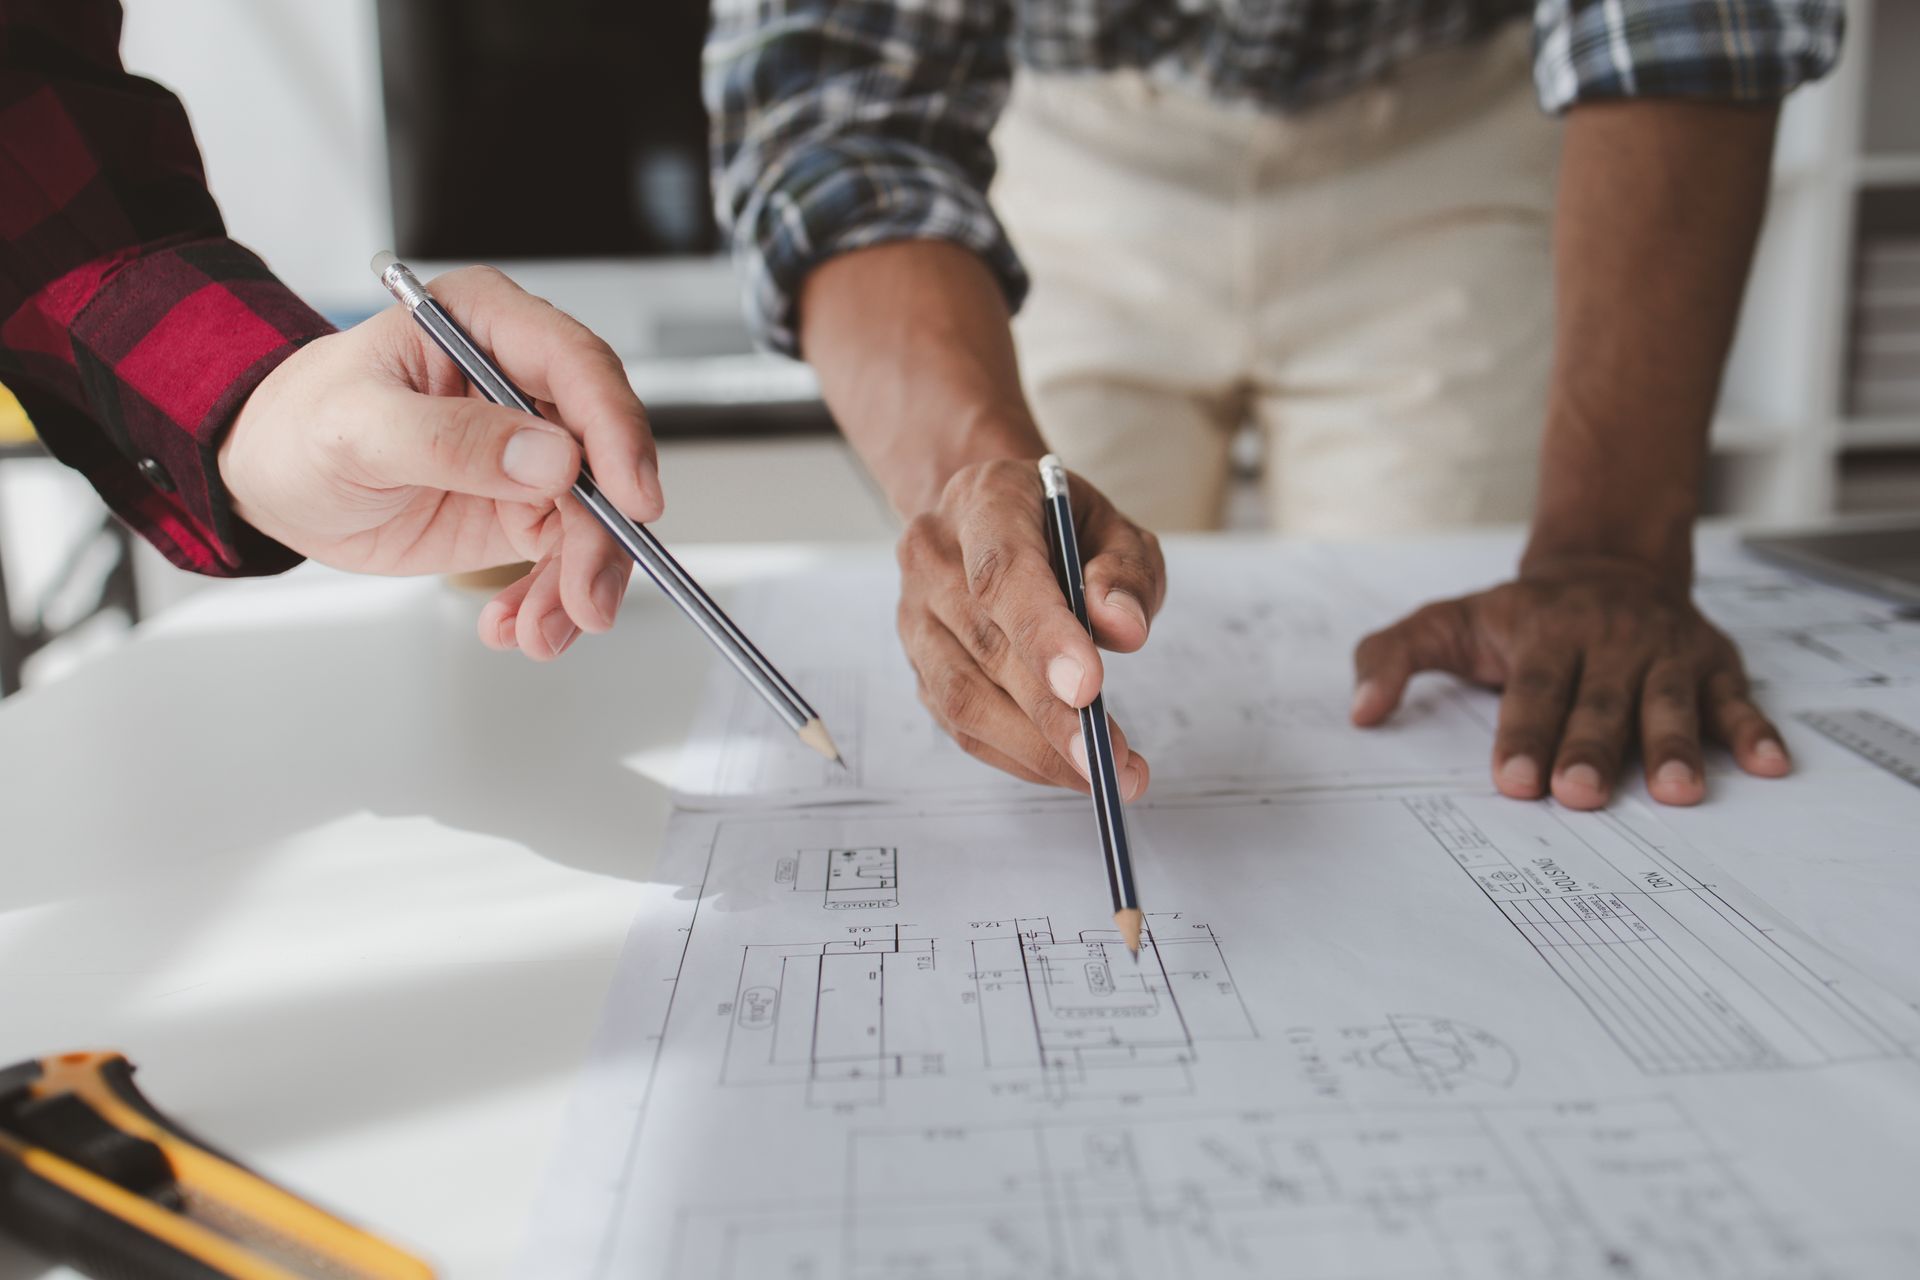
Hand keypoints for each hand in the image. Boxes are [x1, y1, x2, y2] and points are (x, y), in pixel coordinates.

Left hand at [220, 267, 661, 659]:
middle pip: (604, 454)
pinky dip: (550, 601)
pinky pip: (566, 558)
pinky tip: (516, 624)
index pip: (580, 368)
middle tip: (585, 597)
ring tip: (540, 630)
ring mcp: (533, 450)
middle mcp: (526, 384)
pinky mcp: (527, 506)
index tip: (632, 500)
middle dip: (602, 537)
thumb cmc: (298, 426)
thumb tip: (549, 458)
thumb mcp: (357, 429)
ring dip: (578, 583)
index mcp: (488, 325)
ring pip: (596, 518)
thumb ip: (451, 440)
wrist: (273, 479)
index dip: (617, 432)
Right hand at [896, 459, 1165, 793]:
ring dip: (1035, 748)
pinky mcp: (918, 664)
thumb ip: (1125, 572)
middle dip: (1051, 715)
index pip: (1003, 574)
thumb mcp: (1114, 528)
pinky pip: (959, 724)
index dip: (1043, 636)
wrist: (992, 517)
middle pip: (985, 647)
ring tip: (1103, 773)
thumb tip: (1123, 630)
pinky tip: (1066, 767)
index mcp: (983, 503)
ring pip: (963, 697)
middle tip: (1111, 759)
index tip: (1090, 689)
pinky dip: (1017, 755)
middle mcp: (932, 556)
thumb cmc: (1062, 526)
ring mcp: (915, 614)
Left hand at [1350, 556, 1789, 808]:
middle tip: (1581, 797)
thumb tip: (1359, 712)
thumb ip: (1391, 658)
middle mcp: (1609, 640)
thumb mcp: (1446, 623)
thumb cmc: (1518, 616)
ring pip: (1669, 703)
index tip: (1514, 781)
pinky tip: (1768, 767)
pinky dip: (1755, 732)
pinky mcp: (1713, 664)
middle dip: (1591, 750)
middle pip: (1599, 703)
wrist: (1605, 563)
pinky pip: (1738, 700)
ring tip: (1677, 793)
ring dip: (1676, 747)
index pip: (1531, 690)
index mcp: (1543, 633)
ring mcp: (1665, 652)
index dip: (1523, 736)